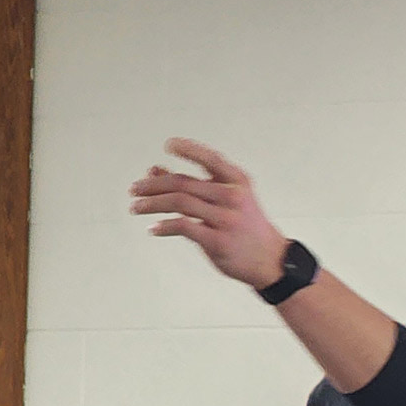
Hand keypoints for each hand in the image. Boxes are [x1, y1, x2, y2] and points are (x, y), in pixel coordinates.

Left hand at [130, 139, 287, 289]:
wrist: (271, 260)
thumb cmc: (245, 227)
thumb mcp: (227, 200)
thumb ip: (193, 185)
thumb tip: (154, 170)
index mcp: (237, 181)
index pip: (210, 158)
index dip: (188, 149)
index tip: (168, 145)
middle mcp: (233, 196)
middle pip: (183, 183)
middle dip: (153, 185)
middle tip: (134, 190)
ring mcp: (226, 219)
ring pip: (180, 203)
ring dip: (152, 204)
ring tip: (135, 207)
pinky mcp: (219, 241)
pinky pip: (184, 227)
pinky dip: (164, 226)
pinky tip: (153, 228)